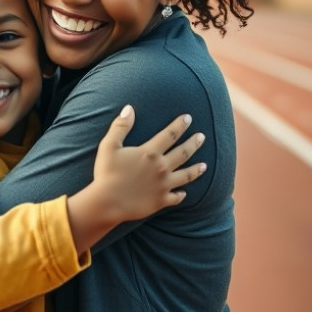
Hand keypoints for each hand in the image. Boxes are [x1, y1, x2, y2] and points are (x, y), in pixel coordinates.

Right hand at [92, 104, 205, 221]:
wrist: (107, 202)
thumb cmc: (106, 173)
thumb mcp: (109, 145)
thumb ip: (120, 126)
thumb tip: (129, 108)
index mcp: (150, 153)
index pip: (170, 134)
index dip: (180, 125)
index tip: (188, 118)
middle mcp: (161, 168)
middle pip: (183, 153)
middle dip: (193, 143)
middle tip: (202, 137)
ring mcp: (163, 186)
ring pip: (185, 176)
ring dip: (196, 170)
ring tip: (204, 165)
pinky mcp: (160, 201)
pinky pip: (175, 198)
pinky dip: (181, 195)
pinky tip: (184, 193)